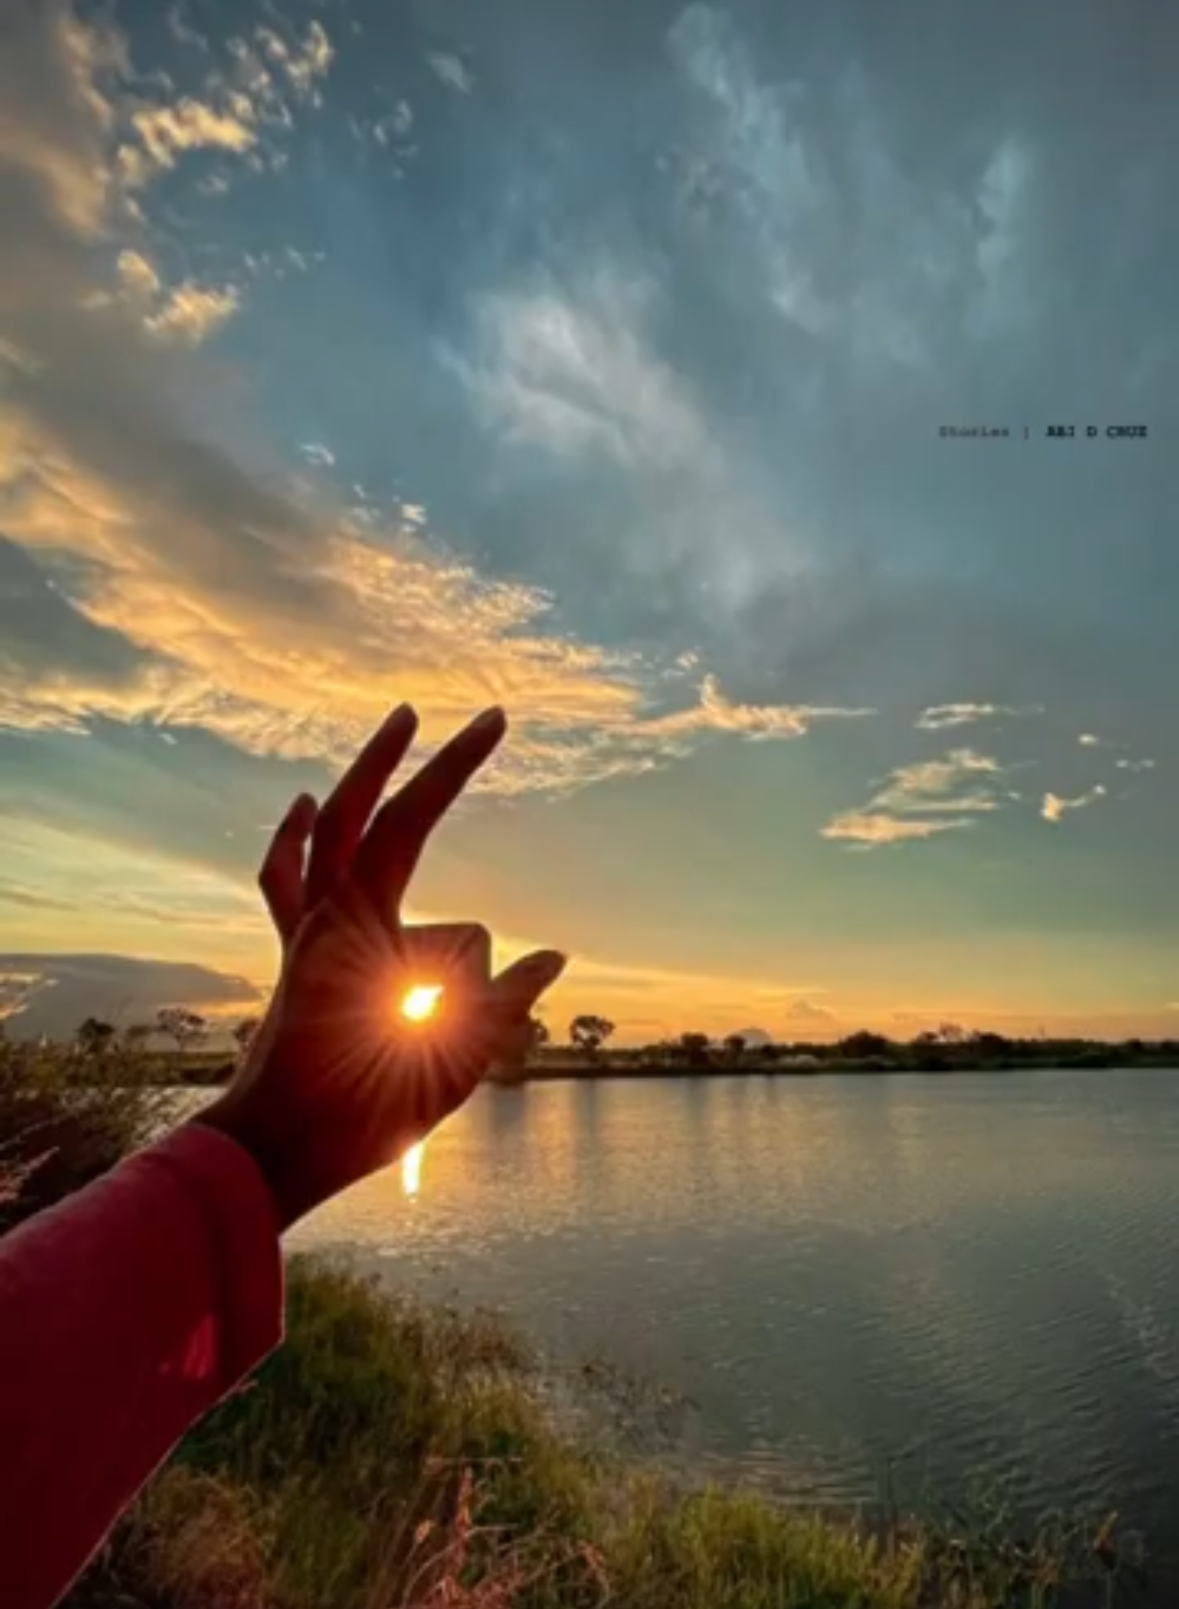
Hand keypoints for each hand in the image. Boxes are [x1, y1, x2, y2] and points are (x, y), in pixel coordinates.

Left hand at [194, 703, 566, 1229]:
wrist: (270, 1149)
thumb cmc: (358, 1114)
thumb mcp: (451, 1063)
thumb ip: (505, 1003)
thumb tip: (554, 957)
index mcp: (359, 926)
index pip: (411, 821)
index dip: (454, 765)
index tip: (495, 720)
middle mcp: (326, 914)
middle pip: (371, 809)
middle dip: (426, 758)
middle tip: (486, 716)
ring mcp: (307, 931)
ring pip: (335, 837)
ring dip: (368, 781)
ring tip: (402, 734)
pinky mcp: (297, 952)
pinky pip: (286, 881)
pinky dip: (292, 839)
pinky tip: (303, 804)